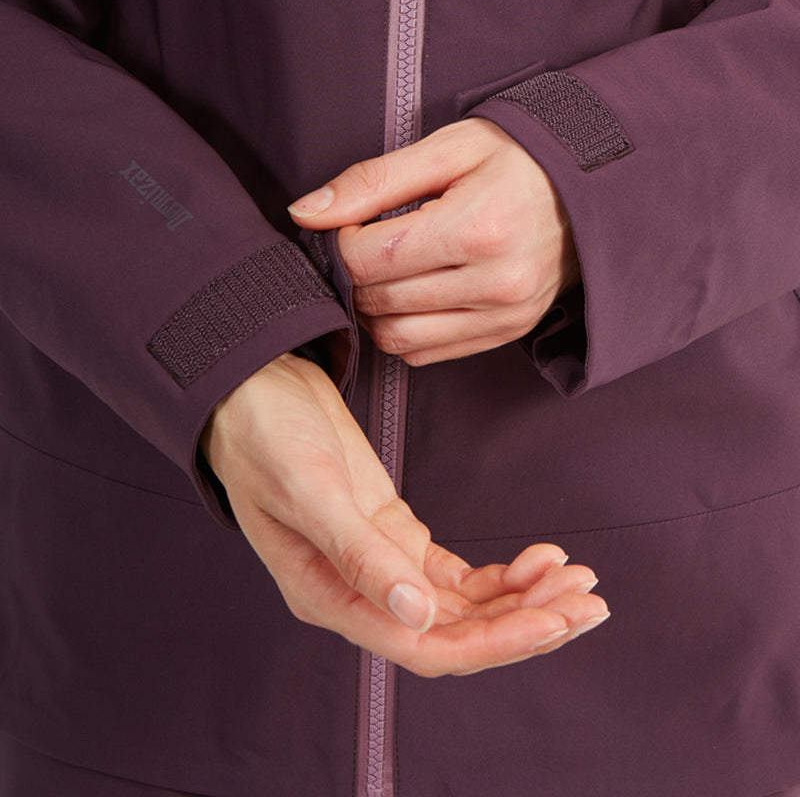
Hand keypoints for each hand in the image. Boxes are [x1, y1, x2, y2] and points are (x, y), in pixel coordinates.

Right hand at [202, 352, 607, 675]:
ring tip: (577, 579)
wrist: (255, 389)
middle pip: (458, 633)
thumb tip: (419, 616)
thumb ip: (360, 555)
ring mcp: (380, 565)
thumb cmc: (265, 437)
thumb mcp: (309, 489)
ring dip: (523, 598)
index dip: (495, 641)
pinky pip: (458, 573)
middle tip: (589, 602)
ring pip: (465, 607)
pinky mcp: (394, 535)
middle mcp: (359, 593)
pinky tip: (539, 557)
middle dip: (526, 622)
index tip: (553, 621)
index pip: (427, 645)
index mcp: (330, 596)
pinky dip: (503, 571)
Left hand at [289, 118, 578, 364]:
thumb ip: (371, 181)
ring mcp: (505, 317)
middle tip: (368, 243)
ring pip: (397, 338)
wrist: (587, 190)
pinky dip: (405, 330)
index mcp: (477, 229)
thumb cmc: (516, 160)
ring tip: (389, 270)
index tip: (356, 222)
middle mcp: (495, 283)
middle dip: (356, 275)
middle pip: (378, 301)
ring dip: (375, 309)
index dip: (343, 241)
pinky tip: (414, 294)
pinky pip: (427, 354)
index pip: (367, 259)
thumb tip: (305, 213)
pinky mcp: (507, 334)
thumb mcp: (446, 150)